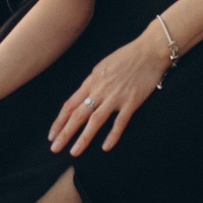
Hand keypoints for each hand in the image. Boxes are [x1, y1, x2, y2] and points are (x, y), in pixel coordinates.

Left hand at [48, 27, 172, 157]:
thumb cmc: (127, 57)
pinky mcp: (132, 101)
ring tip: (74, 152)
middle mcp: (100, 90)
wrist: (150, 50)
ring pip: (95, 120)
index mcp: (92, 81)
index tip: (52, 135)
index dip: (59, 121)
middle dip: (64, 133)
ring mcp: (116, 96)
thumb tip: (84, 96)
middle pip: (78, 115)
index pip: (70, 104)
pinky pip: (120, 122)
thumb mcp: (103, 66)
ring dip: (83, 138)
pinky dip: (112, 135)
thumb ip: (93, 83)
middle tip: (55, 148)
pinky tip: (105, 147)